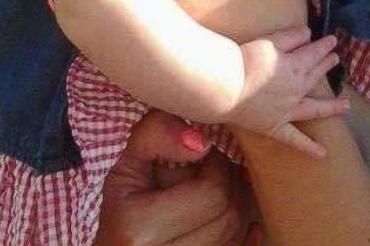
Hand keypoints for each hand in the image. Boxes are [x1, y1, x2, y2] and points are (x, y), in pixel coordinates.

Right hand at [94, 109, 260, 245]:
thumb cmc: (127, 201)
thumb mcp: (130, 159)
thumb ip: (157, 133)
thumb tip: (200, 142)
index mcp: (139, 228)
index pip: (213, 193)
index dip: (218, 165)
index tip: (204, 155)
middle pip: (230, 217)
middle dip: (230, 184)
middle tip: (214, 171)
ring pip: (236, 235)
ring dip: (237, 206)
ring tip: (217, 190)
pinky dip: (243, 232)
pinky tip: (228, 215)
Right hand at [231, 27, 349, 156]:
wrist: (227, 88)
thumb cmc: (246, 60)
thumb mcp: (270, 41)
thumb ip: (291, 36)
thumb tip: (309, 33)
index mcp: (295, 66)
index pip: (314, 53)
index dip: (324, 46)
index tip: (333, 41)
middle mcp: (296, 89)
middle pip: (315, 75)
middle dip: (326, 65)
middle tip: (335, 59)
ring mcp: (288, 111)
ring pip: (314, 108)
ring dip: (331, 106)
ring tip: (346, 106)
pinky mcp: (275, 127)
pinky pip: (294, 139)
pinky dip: (308, 147)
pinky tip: (323, 154)